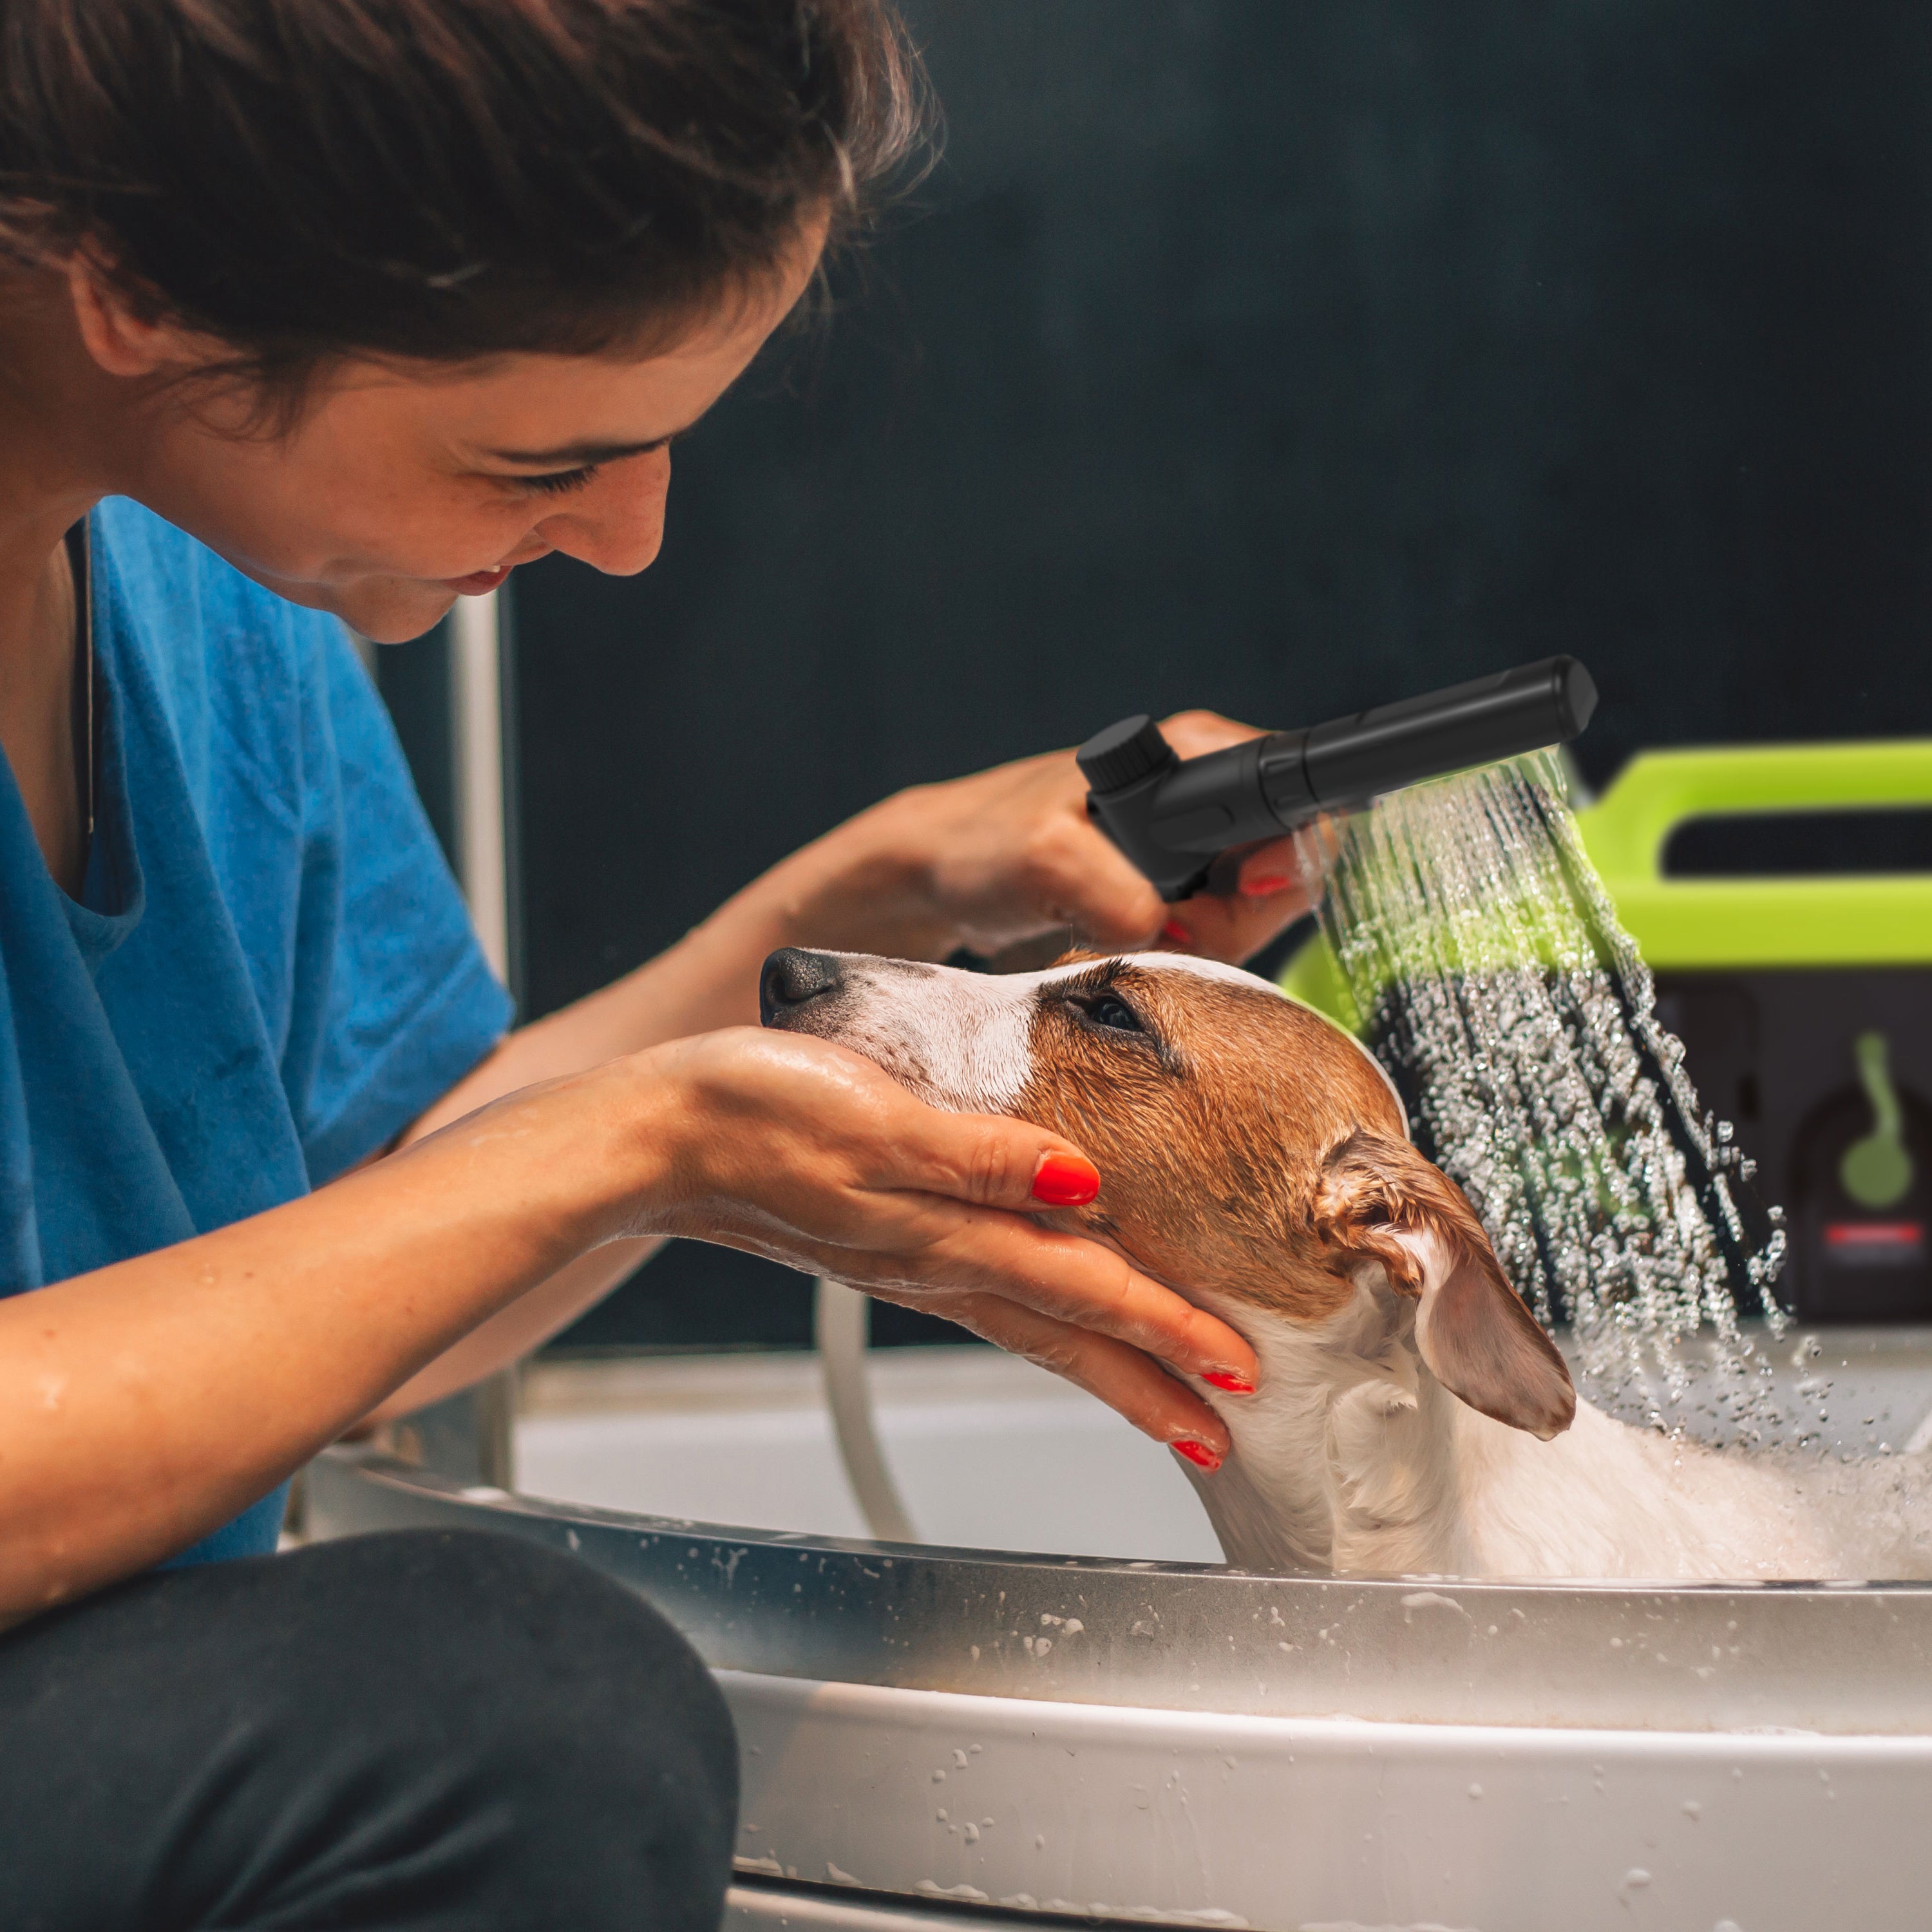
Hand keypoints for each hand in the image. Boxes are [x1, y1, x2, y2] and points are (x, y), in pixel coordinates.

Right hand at [635, 1027, 1257, 1456]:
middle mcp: (936, 1262)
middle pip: (1066, 1338)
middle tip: (1221, 1431)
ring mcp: (911, 1258)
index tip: (1234, 1371)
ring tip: (1163, 1396)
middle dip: (1150, 1387)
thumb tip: (1078, 1182)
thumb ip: (979, 1156)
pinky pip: (991, 1296)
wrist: (659, 1136)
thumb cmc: (752, 1115)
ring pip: (1034, 1326)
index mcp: (944, 1236)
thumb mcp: (874, 1118)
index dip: (1164, 1331)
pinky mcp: (887, 1237)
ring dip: (1106, 1366)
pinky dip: (1045, 1317)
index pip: (1083, 1293)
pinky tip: (1055, 1304)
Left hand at [760, 710, 1320, 965]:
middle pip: (1287, 874)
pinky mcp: (1173, 884)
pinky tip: (1129, 943)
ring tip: (1131, 932)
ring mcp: (1191, 843)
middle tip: (1166, 928)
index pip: (1300, 808)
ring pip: (1252, 913)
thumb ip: (1115, 894)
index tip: (1245, 895)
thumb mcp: (1046, 862)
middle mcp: (1203, 790)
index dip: (1289, 865)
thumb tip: (1162, 927)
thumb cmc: (983, 842)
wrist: (935, 873)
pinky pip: (1214, 932)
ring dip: (1201, 943)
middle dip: (1234, 920)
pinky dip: (1178, 953)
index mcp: (1194, 755)